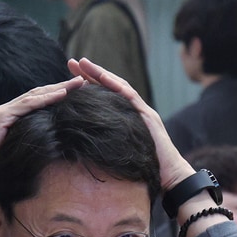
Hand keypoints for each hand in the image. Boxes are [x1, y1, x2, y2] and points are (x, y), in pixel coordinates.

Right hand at [0, 77, 85, 203]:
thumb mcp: (16, 150)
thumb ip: (27, 142)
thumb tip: (47, 146)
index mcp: (10, 116)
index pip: (36, 100)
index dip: (56, 94)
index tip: (75, 91)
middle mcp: (6, 110)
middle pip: (38, 93)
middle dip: (61, 86)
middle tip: (82, 81)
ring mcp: (3, 111)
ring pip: (34, 95)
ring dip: (57, 88)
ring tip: (77, 84)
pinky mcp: (1, 117)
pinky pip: (27, 105)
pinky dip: (45, 98)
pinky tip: (61, 94)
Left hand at [69, 57, 191, 188]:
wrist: (167, 175)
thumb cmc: (141, 167)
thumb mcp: (116, 151)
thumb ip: (104, 142)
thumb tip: (79, 144)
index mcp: (123, 116)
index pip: (103, 95)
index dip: (86, 84)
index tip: (69, 76)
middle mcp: (132, 109)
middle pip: (109, 86)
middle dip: (90, 73)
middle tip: (71, 61)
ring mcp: (141, 110)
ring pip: (119, 86)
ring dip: (101, 73)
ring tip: (83, 64)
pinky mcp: (147, 116)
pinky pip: (131, 98)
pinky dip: (117, 87)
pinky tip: (104, 79)